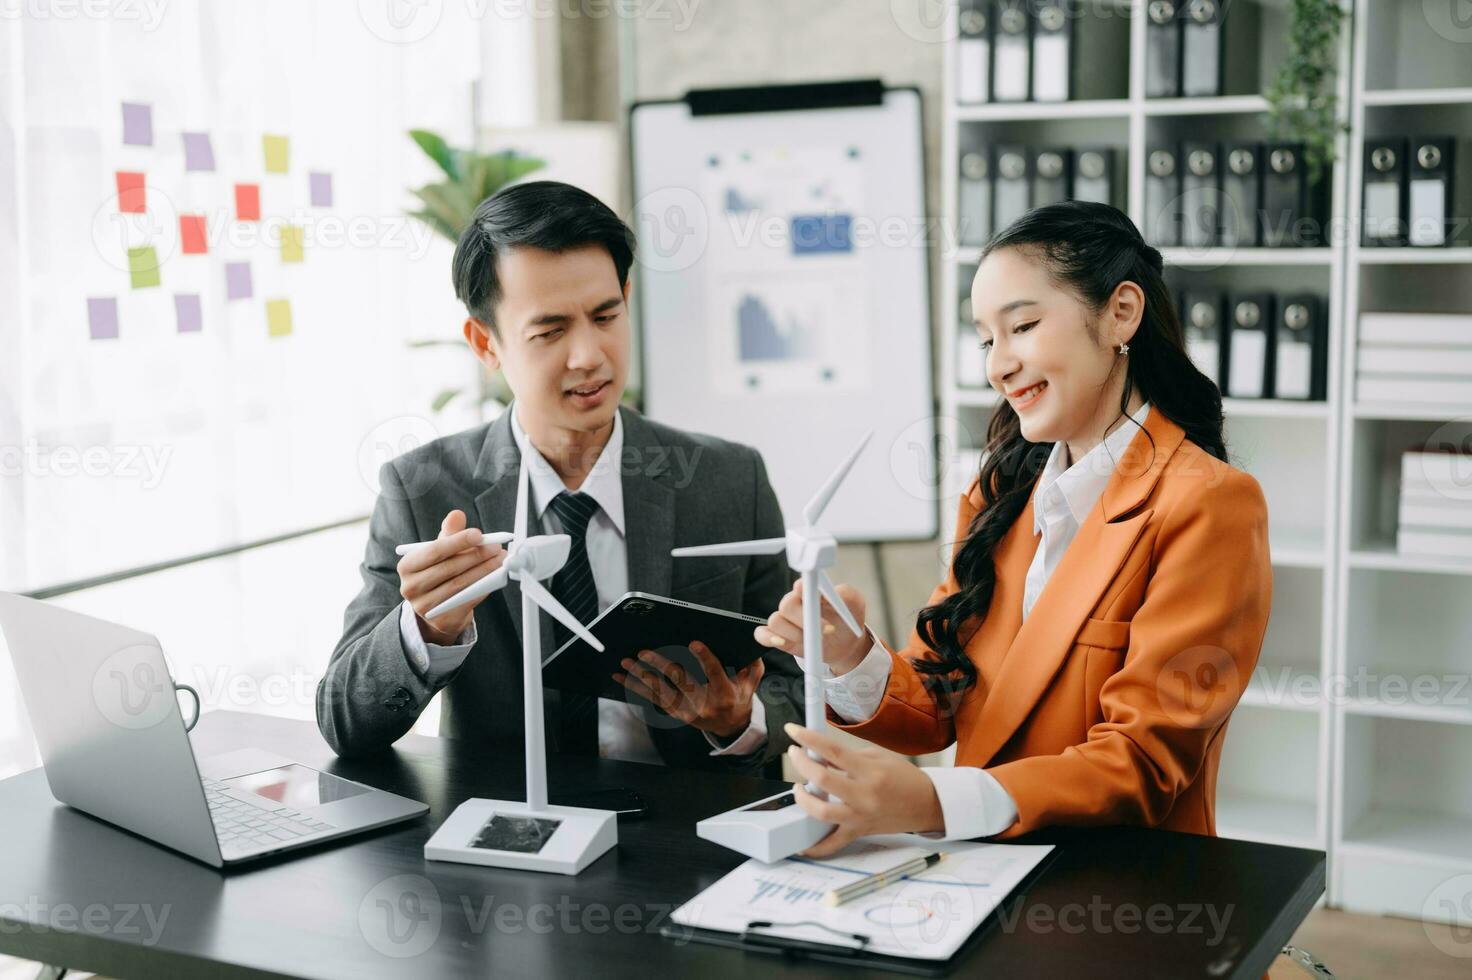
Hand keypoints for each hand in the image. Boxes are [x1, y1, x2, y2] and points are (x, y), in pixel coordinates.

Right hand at [398, 509, 505, 644]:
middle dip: (476, 555)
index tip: (479, 534)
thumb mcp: (440, 552)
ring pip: (460, 585)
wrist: (434, 608)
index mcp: (407, 566)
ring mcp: (425, 606)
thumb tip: (457, 515)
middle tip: (496, 547)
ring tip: (500, 560)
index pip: (435, 551)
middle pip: (449, 568)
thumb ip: (449, 533)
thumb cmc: (437, 573)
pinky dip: (483, 587)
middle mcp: (411, 587)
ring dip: (484, 571)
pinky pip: (467, 600)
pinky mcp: (441, 620)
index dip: (458, 541)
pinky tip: (495, 577)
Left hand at [613, 642, 763, 739]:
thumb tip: (749, 645)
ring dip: (641, 676)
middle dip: (661, 665)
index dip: (705, 658)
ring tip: (627, 662)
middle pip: (680, 681)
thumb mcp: (750, 683)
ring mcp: (686, 710)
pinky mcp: (674, 712)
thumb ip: (752, 665)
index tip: (694, 643)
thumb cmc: (738, 697)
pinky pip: (652, 698)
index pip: (715, 673)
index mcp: (724, 693)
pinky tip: (621, 677)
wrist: (729, 726)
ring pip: (660, 691)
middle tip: (645, 652)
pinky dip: (635, 687)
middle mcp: (703, 704)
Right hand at [754, 579, 869, 675]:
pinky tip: (781, 642)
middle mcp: (795, 603)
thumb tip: (821, 590)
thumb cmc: (848, 619)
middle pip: (786, 605)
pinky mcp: (780, 637)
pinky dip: (768, 638)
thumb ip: (842, 592)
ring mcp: (786, 620)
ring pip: (775, 621)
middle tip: (826, 629)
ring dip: (793, 633)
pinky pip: (762, 634)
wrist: (846, 642)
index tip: (812, 599)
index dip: (802, 591)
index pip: (800, 585)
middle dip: (804, 619)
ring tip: (813, 640)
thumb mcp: (854, 603)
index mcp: (811, 591)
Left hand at [783, 722, 944, 857]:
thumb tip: (819, 753)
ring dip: (803, 799)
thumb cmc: (904, 778)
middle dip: (801, 764)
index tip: (793, 730)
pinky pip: (833, 844)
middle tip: (795, 754)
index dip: (808, 738)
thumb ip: (848, 756)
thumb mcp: (878, 757)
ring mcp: (860, 817)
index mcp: (871, 771)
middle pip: (822, 780)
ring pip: (822, 812)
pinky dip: (815, 847)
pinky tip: (801, 843)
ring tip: (799, 788)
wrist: (927, 805)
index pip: (832, 751)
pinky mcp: (859, 832)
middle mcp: (864, 795)